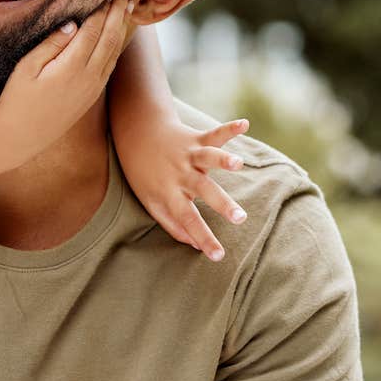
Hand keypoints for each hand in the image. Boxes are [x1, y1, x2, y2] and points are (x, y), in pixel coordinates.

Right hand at [0, 0, 132, 151]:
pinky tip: (117, 34)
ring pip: (114, 51)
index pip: (93, 31)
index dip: (102, 10)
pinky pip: (111, 65)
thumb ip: (51, 44)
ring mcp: (93, 87)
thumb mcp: (27, 67)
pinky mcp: (93, 94)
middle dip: (118, 14)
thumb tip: (72, 24)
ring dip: (122, 28)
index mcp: (71, 67)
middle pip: (110, 38)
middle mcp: (89, 77)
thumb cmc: (18, 98)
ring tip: (127, 8)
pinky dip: (117, 45)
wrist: (23, 135)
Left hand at [118, 116, 249, 261]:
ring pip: (207, 157)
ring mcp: (188, 154)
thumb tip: (196, 246)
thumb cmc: (144, 174)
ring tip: (238, 163)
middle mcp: (180, 173)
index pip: (187, 219)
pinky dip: (229, 129)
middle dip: (222, 203)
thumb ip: (173, 224)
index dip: (203, 238)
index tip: (219, 256)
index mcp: (169, 192)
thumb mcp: (150, 202)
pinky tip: (245, 124)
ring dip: (223, 159)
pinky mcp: (195, 139)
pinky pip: (214, 134)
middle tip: (240, 217)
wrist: (136, 133)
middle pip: (203, 190)